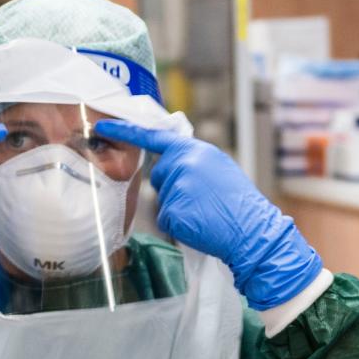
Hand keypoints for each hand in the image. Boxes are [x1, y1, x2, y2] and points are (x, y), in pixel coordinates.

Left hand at [94, 120, 321, 309]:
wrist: (253, 231)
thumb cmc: (237, 204)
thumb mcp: (219, 169)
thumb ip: (193, 162)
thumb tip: (169, 163)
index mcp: (196, 151)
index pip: (155, 138)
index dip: (127, 132)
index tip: (104, 127)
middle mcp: (184, 164)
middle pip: (159, 175)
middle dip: (173, 187)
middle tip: (203, 199)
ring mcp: (177, 187)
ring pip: (163, 200)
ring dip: (177, 208)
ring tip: (205, 212)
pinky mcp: (173, 211)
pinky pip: (165, 220)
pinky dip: (179, 226)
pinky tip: (199, 225)